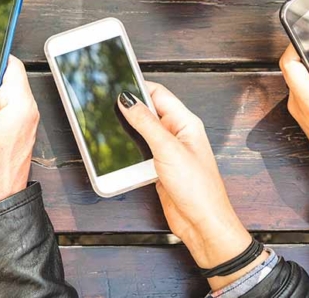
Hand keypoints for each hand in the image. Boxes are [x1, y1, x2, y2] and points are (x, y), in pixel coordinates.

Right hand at [118, 83, 253, 286]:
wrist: (202, 224)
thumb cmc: (197, 188)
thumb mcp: (168, 149)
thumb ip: (146, 122)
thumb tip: (127, 99)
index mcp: (185, 122)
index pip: (159, 94)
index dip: (138, 87)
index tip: (115, 84)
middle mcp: (177, 134)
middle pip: (148, 111)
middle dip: (129, 109)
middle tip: (105, 106)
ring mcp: (168, 151)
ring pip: (142, 132)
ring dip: (127, 132)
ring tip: (108, 128)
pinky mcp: (159, 167)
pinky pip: (140, 151)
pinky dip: (129, 150)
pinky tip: (118, 152)